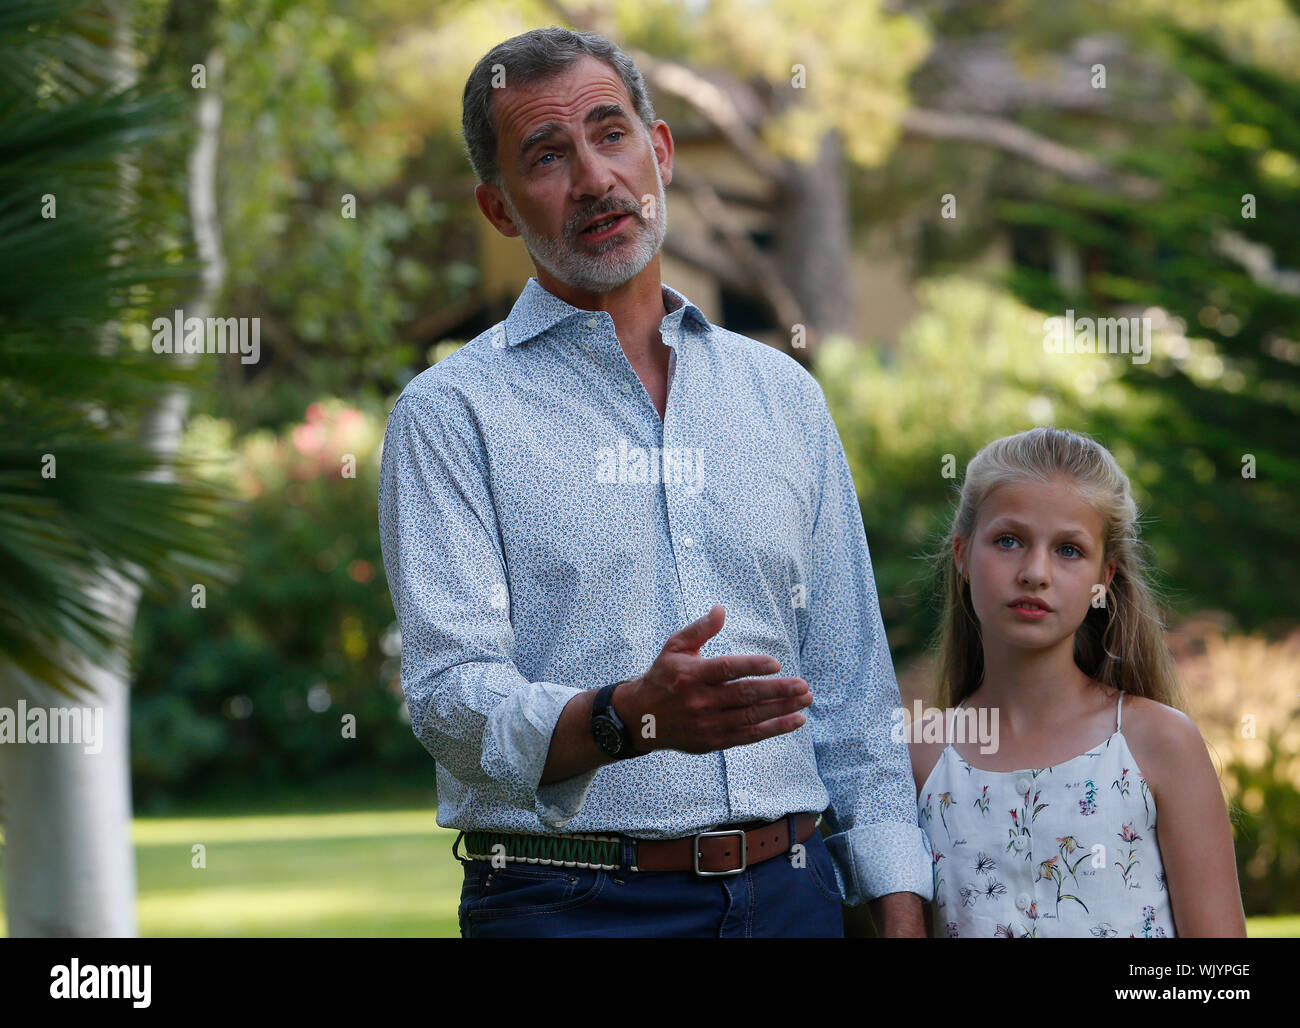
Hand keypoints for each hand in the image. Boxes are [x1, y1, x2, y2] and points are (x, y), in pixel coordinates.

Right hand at [615, 604, 811, 754]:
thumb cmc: (663, 677)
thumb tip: (721, 609)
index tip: (776, 663)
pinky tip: (795, 720)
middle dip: (777, 691)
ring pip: (751, 717)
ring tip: (805, 700)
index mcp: (692, 675)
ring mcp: (708, 724)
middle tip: (803, 686)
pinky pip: (749, 735)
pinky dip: (774, 729)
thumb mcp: (674, 647)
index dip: (752, 666)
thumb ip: (700, 629)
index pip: (726, 670)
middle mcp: (701, 701)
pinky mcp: (714, 741)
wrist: (641, 718)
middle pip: (744, 696)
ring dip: (782, 710)